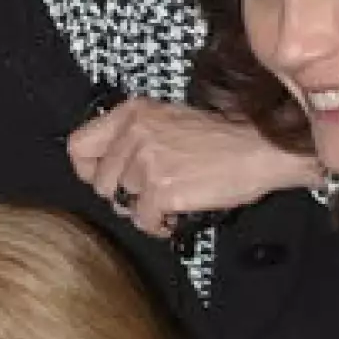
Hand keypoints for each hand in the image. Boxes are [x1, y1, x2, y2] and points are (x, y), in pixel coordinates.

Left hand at [67, 98, 320, 238]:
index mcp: (133, 112)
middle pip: (100, 184)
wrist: (260, 149)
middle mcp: (135, 133)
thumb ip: (133, 138)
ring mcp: (147, 162)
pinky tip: (177, 215)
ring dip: (144, 211)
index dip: (88, 171)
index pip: (78, 146)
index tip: (108, 180)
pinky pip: (144, 222)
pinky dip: (160, 226)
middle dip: (123, 196)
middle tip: (150, 195)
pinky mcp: (162, 189)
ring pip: (122, 205)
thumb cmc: (221, 139)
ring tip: (169, 202)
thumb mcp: (169, 120)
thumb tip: (104, 172)